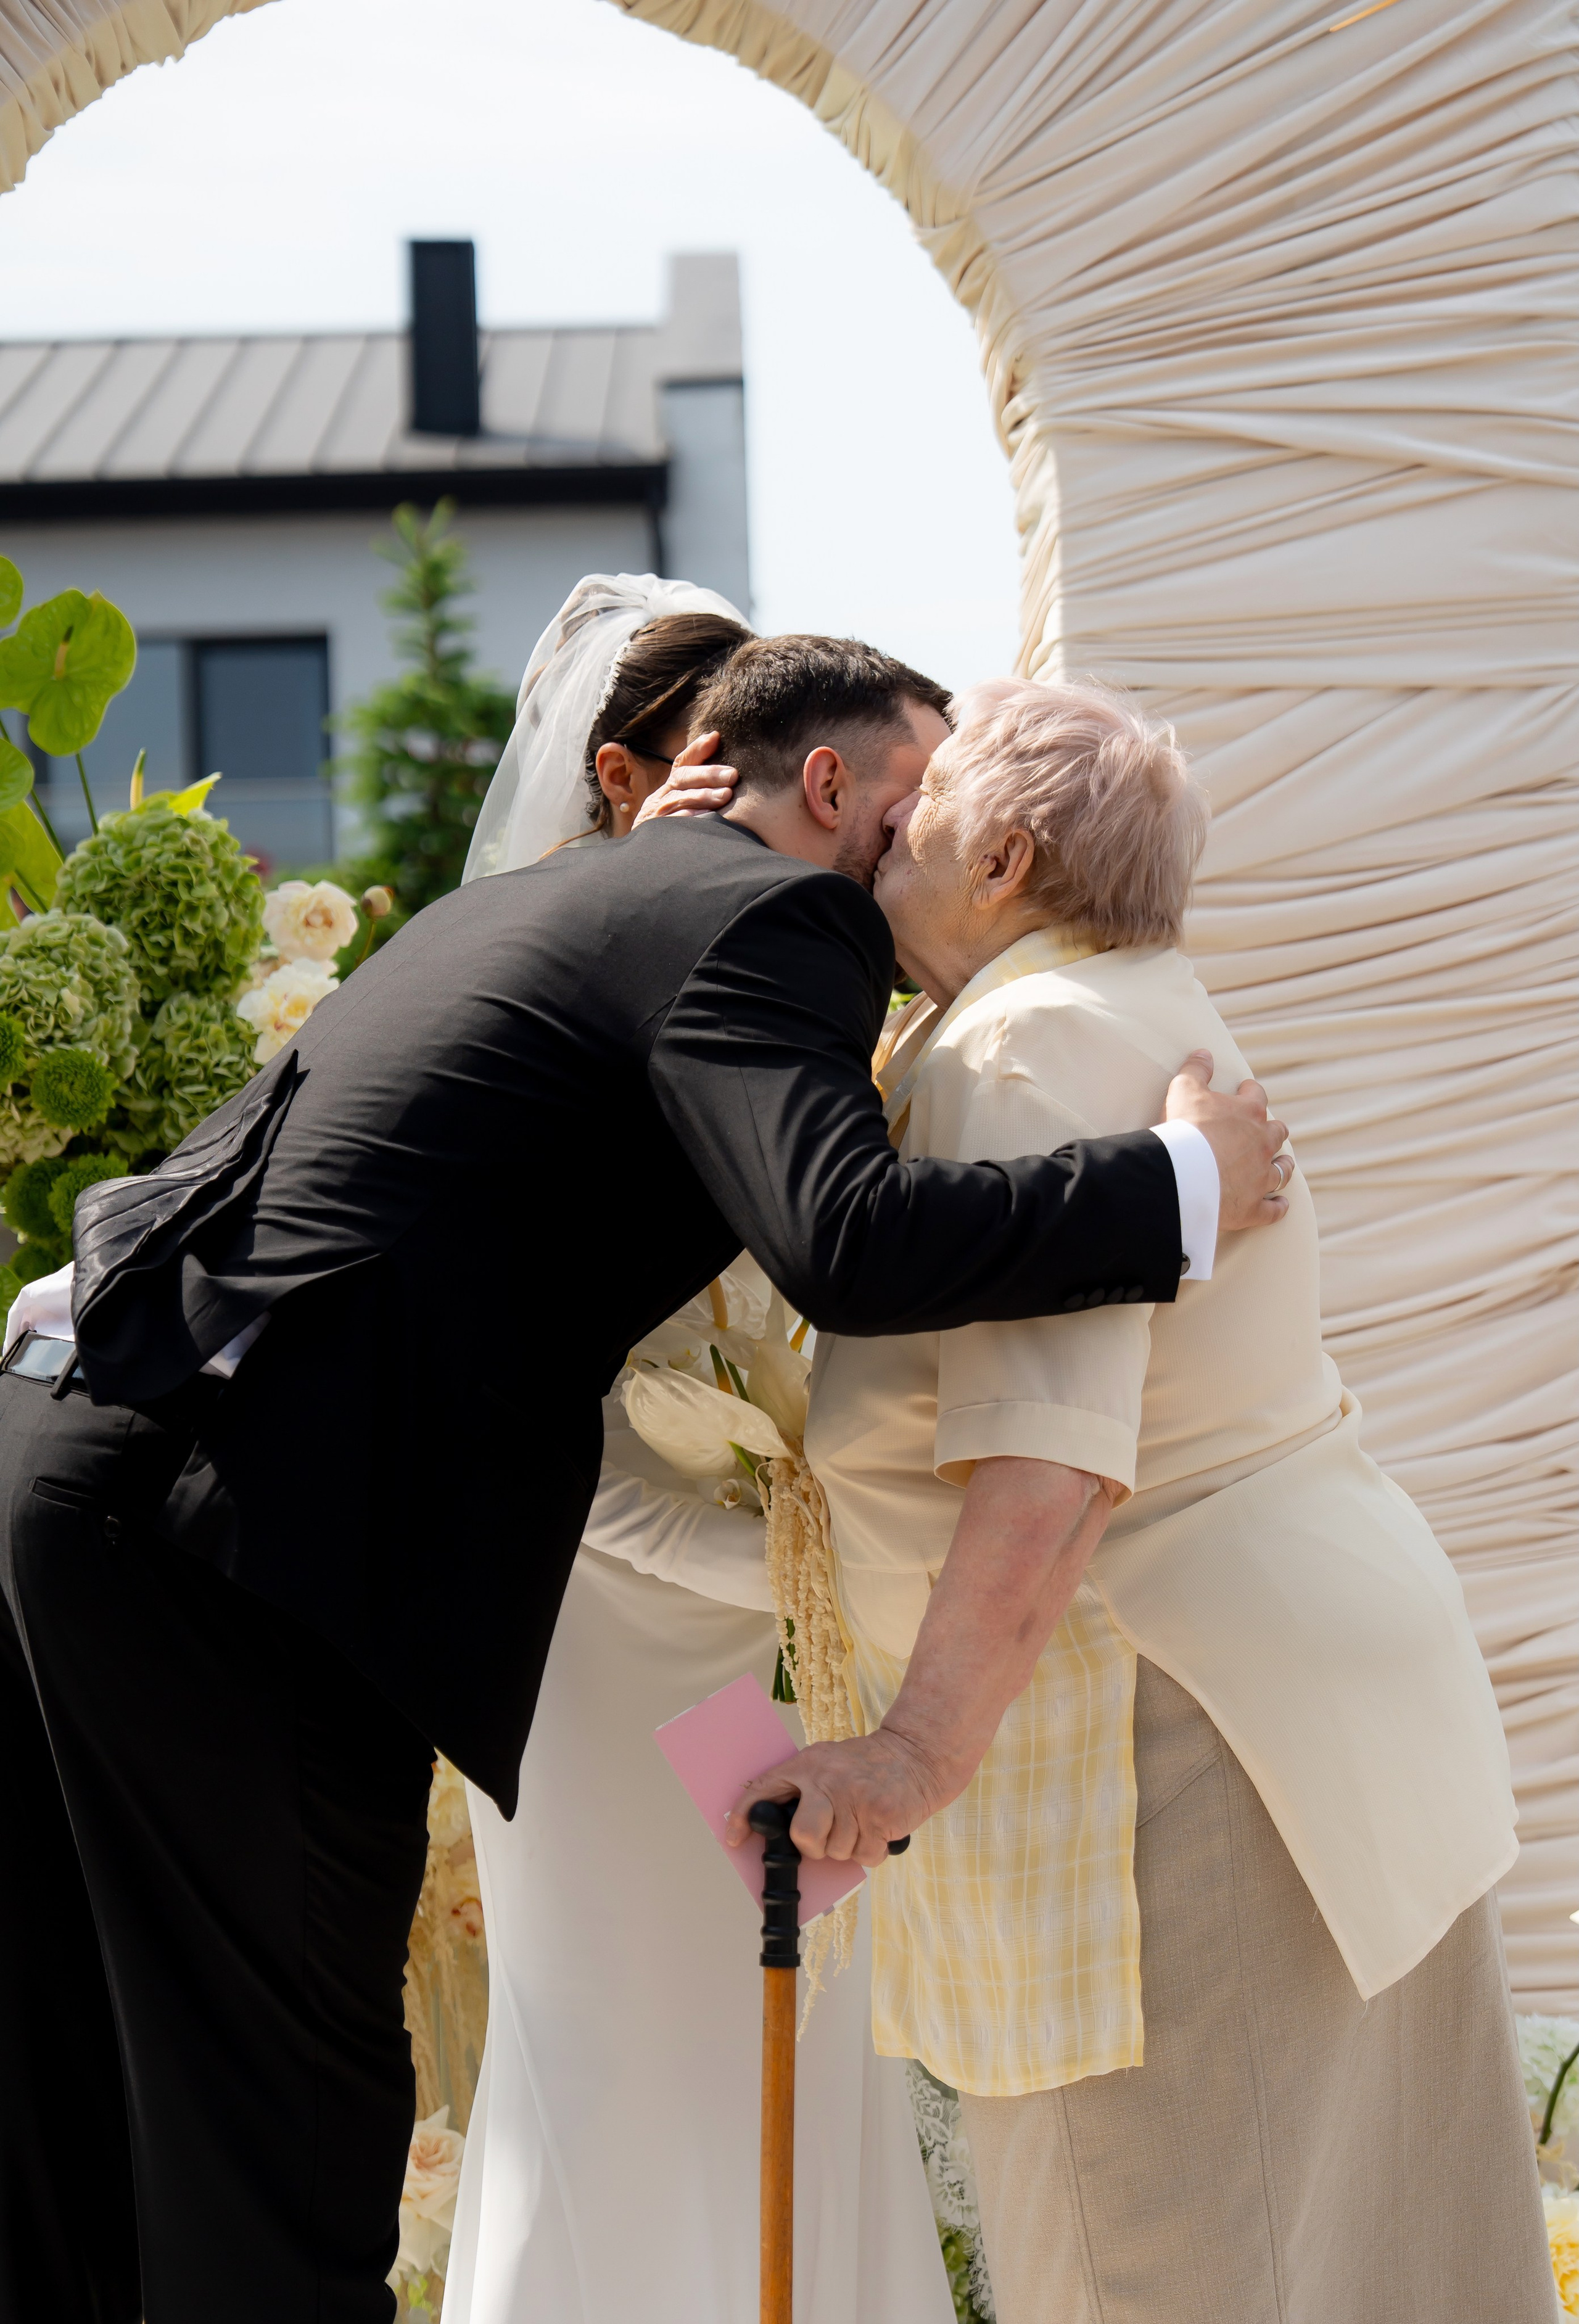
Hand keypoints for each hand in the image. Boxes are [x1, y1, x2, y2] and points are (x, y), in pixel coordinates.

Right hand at [630, 731, 740, 826]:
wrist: (644, 863)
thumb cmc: (672, 831)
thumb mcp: (681, 806)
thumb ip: (700, 788)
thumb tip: (725, 764)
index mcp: (669, 789)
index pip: (682, 763)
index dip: (697, 749)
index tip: (716, 737)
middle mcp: (661, 798)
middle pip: (683, 778)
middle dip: (708, 774)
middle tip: (733, 775)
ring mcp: (656, 816)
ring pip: (680, 800)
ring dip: (703, 796)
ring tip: (726, 796)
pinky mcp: (654, 834)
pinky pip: (673, 824)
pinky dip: (689, 819)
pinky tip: (705, 817)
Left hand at [725, 1729, 940, 1868]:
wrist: (917, 1754)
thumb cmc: (868, 1766)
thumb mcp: (830, 1764)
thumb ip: (805, 1790)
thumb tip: (777, 1834)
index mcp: (809, 1764)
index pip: (765, 1789)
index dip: (745, 1817)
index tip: (735, 1839)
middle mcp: (828, 1779)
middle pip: (804, 1837)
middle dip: (815, 1846)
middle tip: (830, 1834)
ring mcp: (855, 1798)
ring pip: (837, 1851)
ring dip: (850, 1846)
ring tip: (862, 1822)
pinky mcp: (881, 1816)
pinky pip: (865, 1856)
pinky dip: (873, 1851)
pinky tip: (878, 1828)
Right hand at [1166, 1051, 1291, 1230]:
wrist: (1185, 1174)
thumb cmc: (1186, 1129)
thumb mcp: (1183, 1089)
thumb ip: (1196, 1070)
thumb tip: (1204, 1054)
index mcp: (1249, 1113)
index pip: (1257, 1095)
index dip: (1251, 1092)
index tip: (1247, 1090)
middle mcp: (1263, 1143)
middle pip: (1277, 1132)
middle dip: (1273, 1130)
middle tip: (1267, 1130)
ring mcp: (1261, 1176)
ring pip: (1282, 1170)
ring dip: (1283, 1166)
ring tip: (1283, 1165)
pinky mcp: (1254, 1206)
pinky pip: (1273, 1209)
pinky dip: (1278, 1207)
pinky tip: (1282, 1205)